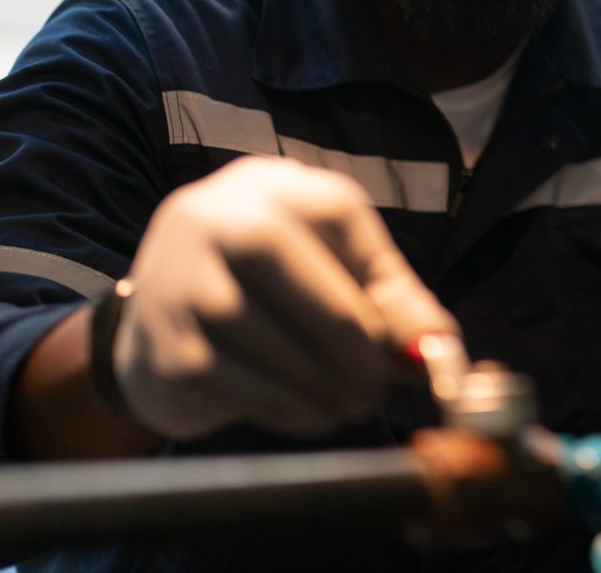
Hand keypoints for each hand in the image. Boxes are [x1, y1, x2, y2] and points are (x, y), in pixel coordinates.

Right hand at [113, 157, 455, 439]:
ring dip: (317, 380)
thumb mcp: (337, 276)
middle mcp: (211, 217)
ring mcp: (176, 278)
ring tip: (350, 405)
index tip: (408, 338)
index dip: (377, 278)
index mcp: (269, 187)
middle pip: (279, 252)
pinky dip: (281, 404)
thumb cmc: (275, 295)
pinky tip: (307, 413)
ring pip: (252, 325)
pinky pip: (228, 378)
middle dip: (344, 331)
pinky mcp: (162, 345)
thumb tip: (438, 347)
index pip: (332, 210)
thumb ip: (393, 301)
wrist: (166, 331)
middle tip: (379, 384)